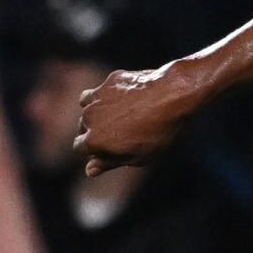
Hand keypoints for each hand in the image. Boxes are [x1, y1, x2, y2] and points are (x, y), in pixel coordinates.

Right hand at [76, 59, 200, 174]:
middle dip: (95, 131)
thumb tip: (90, 170)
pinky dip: (108, 97)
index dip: (94, 150)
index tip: (109, 149)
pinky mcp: (108, 82)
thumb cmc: (158, 132)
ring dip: (99, 113)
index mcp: (94, 141)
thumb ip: (110, 163)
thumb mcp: (137, 157)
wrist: (173, 96)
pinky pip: (102, 92)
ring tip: (123, 117)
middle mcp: (89, 118)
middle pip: (83, 127)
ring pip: (89, 108)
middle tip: (121, 134)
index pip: (79, 148)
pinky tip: (127, 100)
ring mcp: (97, 97)